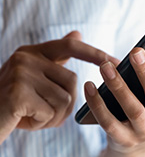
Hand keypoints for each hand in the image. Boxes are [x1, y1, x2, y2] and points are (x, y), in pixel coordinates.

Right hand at [0, 31, 117, 143]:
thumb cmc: (14, 102)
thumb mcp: (35, 78)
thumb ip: (56, 58)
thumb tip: (78, 33)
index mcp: (33, 52)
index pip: (71, 46)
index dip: (95, 53)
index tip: (117, 61)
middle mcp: (26, 57)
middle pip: (72, 81)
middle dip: (65, 103)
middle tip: (44, 112)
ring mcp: (21, 73)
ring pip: (65, 99)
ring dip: (54, 115)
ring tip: (33, 115)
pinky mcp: (18, 93)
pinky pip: (52, 112)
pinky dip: (43, 123)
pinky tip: (25, 121)